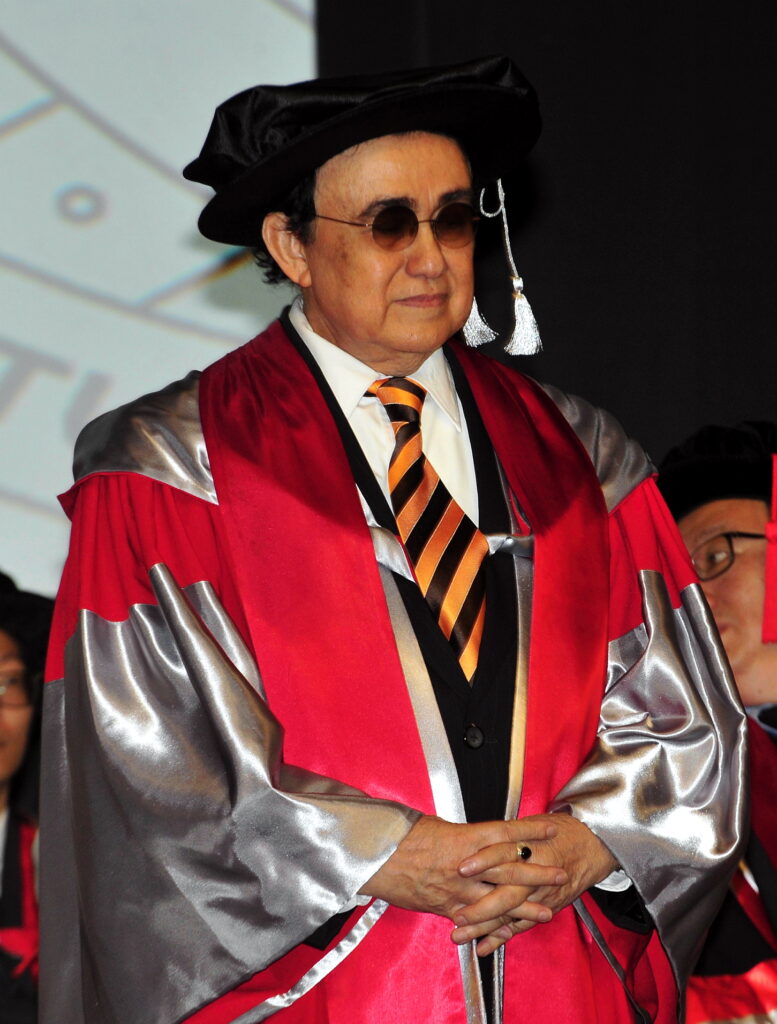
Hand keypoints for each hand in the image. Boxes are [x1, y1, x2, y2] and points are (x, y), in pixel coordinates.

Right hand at [359, 815, 565, 927]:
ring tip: (547, 912)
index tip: (551, 827)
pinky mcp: (446, 907)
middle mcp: (466, 864)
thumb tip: (474, 837)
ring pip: (498, 899)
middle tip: (560, 873)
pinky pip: (475, 919)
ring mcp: (458, 889)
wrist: (375, 855)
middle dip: (537, 872)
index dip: (530, 830)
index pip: (506, 832)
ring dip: (525, 907)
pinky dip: (493, 927)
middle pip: (510, 868)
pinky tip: (508, 932)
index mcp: (464, 837)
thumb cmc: (400, 834)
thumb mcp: (435, 825)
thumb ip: (460, 835)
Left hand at [451, 812, 617, 954]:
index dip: (482, 861)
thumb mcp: (530, 824)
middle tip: (457, 915)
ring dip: (484, 927)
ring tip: (461, 935)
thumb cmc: (557, 830)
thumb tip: (473, 838)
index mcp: (530, 847)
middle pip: (506, 892)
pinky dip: (501, 937)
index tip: (461, 868)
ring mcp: (540, 895)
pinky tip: (483, 947)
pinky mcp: (546, 907)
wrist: (590, 844)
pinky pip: (521, 925)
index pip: (502, 853)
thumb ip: (504, 835)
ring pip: (510, 914)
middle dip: (480, 907)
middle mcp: (535, 874)